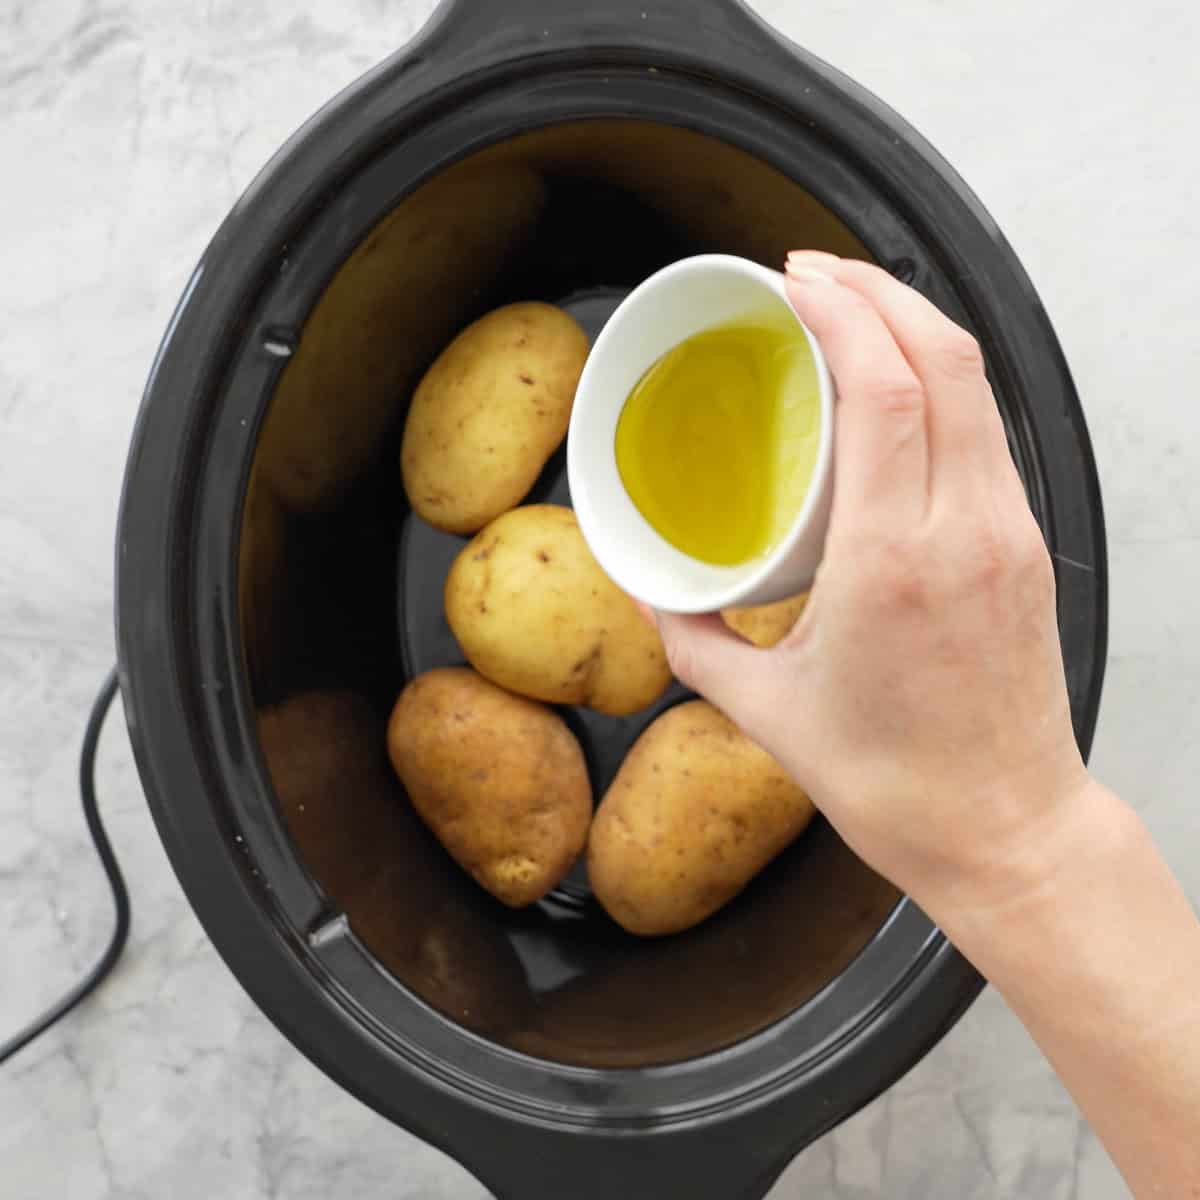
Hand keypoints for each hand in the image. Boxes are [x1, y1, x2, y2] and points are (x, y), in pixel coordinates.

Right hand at [653, 251, 1090, 911]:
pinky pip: (988, 432)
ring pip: (978, 386)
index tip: (793, 280)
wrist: (1005, 831)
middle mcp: (964, 530)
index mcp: (892, 562)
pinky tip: (898, 390)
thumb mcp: (768, 715)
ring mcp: (1008, 533)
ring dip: (917, 328)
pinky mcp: (1026, 547)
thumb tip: (654, 597)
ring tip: (854, 311)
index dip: (843, 311)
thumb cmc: (897, 784)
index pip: (887, 388)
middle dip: (880, 289)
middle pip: (944, 358)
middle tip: (814, 273)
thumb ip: (695, 646)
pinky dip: (943, 384)